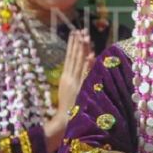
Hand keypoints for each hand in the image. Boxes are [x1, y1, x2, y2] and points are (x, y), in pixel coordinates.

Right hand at [44, 30, 92, 152]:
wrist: (62, 122)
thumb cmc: (67, 108)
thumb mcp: (68, 90)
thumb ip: (72, 79)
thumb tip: (80, 67)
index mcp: (65, 77)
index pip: (70, 57)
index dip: (73, 45)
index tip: (76, 33)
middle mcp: (69, 78)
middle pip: (74, 57)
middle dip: (77, 43)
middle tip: (81, 30)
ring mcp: (75, 82)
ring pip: (79, 62)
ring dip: (82, 49)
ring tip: (85, 37)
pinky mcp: (80, 88)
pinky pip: (85, 74)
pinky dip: (87, 65)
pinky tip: (91, 55)